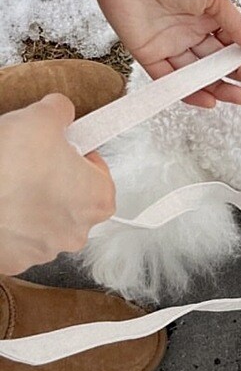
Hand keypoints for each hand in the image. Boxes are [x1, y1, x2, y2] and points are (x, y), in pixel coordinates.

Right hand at [0, 95, 114, 273]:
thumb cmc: (8, 165)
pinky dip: (10, 224)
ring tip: (11, 182)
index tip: (66, 150)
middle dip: (57, 182)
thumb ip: (61, 111)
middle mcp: (76, 232)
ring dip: (33, 205)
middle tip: (34, 163)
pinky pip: (18, 240)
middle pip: (74, 201)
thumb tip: (61, 110)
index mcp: (97, 199)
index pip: (101, 176)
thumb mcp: (41, 118)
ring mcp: (44, 250)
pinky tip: (1, 203)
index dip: (82, 158)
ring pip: (45, 222)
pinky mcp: (13, 260)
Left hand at [80, 0, 240, 107]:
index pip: (233, 44)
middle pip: (218, 62)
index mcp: (208, 16)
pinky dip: (189, 92)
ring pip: (198, 74)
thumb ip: (235, 24)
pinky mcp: (148, 54)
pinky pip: (169, 79)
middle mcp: (190, 33)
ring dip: (219, 87)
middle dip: (239, 73)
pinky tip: (210, 100)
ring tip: (240, 97)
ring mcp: (170, 45)